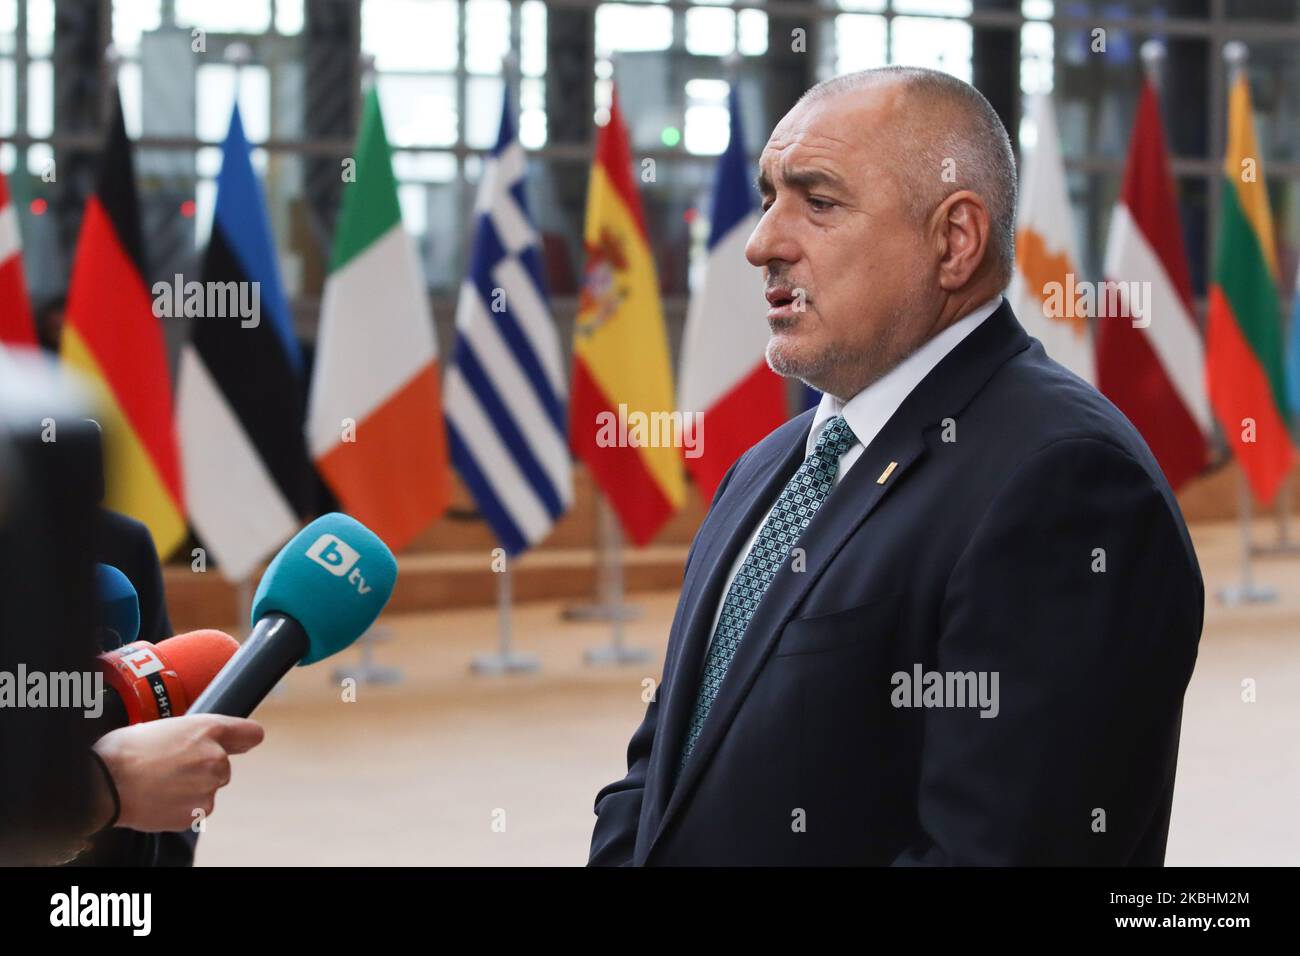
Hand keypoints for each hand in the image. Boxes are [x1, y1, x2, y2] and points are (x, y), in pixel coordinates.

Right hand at [92, 714, 264, 832]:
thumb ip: (200, 735)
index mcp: (208, 729)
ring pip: (207, 789)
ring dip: (189, 789)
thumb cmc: (125, 751)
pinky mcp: (197, 813)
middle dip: (202, 768)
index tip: (242, 743)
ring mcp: (208, 788)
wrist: (102, 783)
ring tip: (157, 782)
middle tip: (168, 766)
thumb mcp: (167, 727)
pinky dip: (179, 807)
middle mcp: (216, 758)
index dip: (243, 738)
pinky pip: (194, 809)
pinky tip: (156, 798)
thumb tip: (222, 742)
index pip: (250, 734)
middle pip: (222, 767)